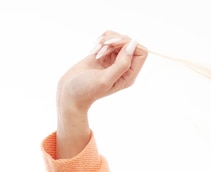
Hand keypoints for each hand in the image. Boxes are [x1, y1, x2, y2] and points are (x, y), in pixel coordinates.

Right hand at [55, 31, 147, 158]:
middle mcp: (124, 67)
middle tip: (102, 49)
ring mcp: (114, 60)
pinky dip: (101, 40)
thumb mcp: (105, 79)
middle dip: (116, 40)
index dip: (129, 44)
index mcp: (129, 75)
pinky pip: (109, 39)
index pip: (141, 52)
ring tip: (97, 52)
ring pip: (119, 39)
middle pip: (130, 43)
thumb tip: (133, 45)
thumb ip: (122, 64)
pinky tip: (94, 50)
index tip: (113, 46)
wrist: (69, 93)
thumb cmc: (86, 90)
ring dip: (107, 40)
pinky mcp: (103, 55)